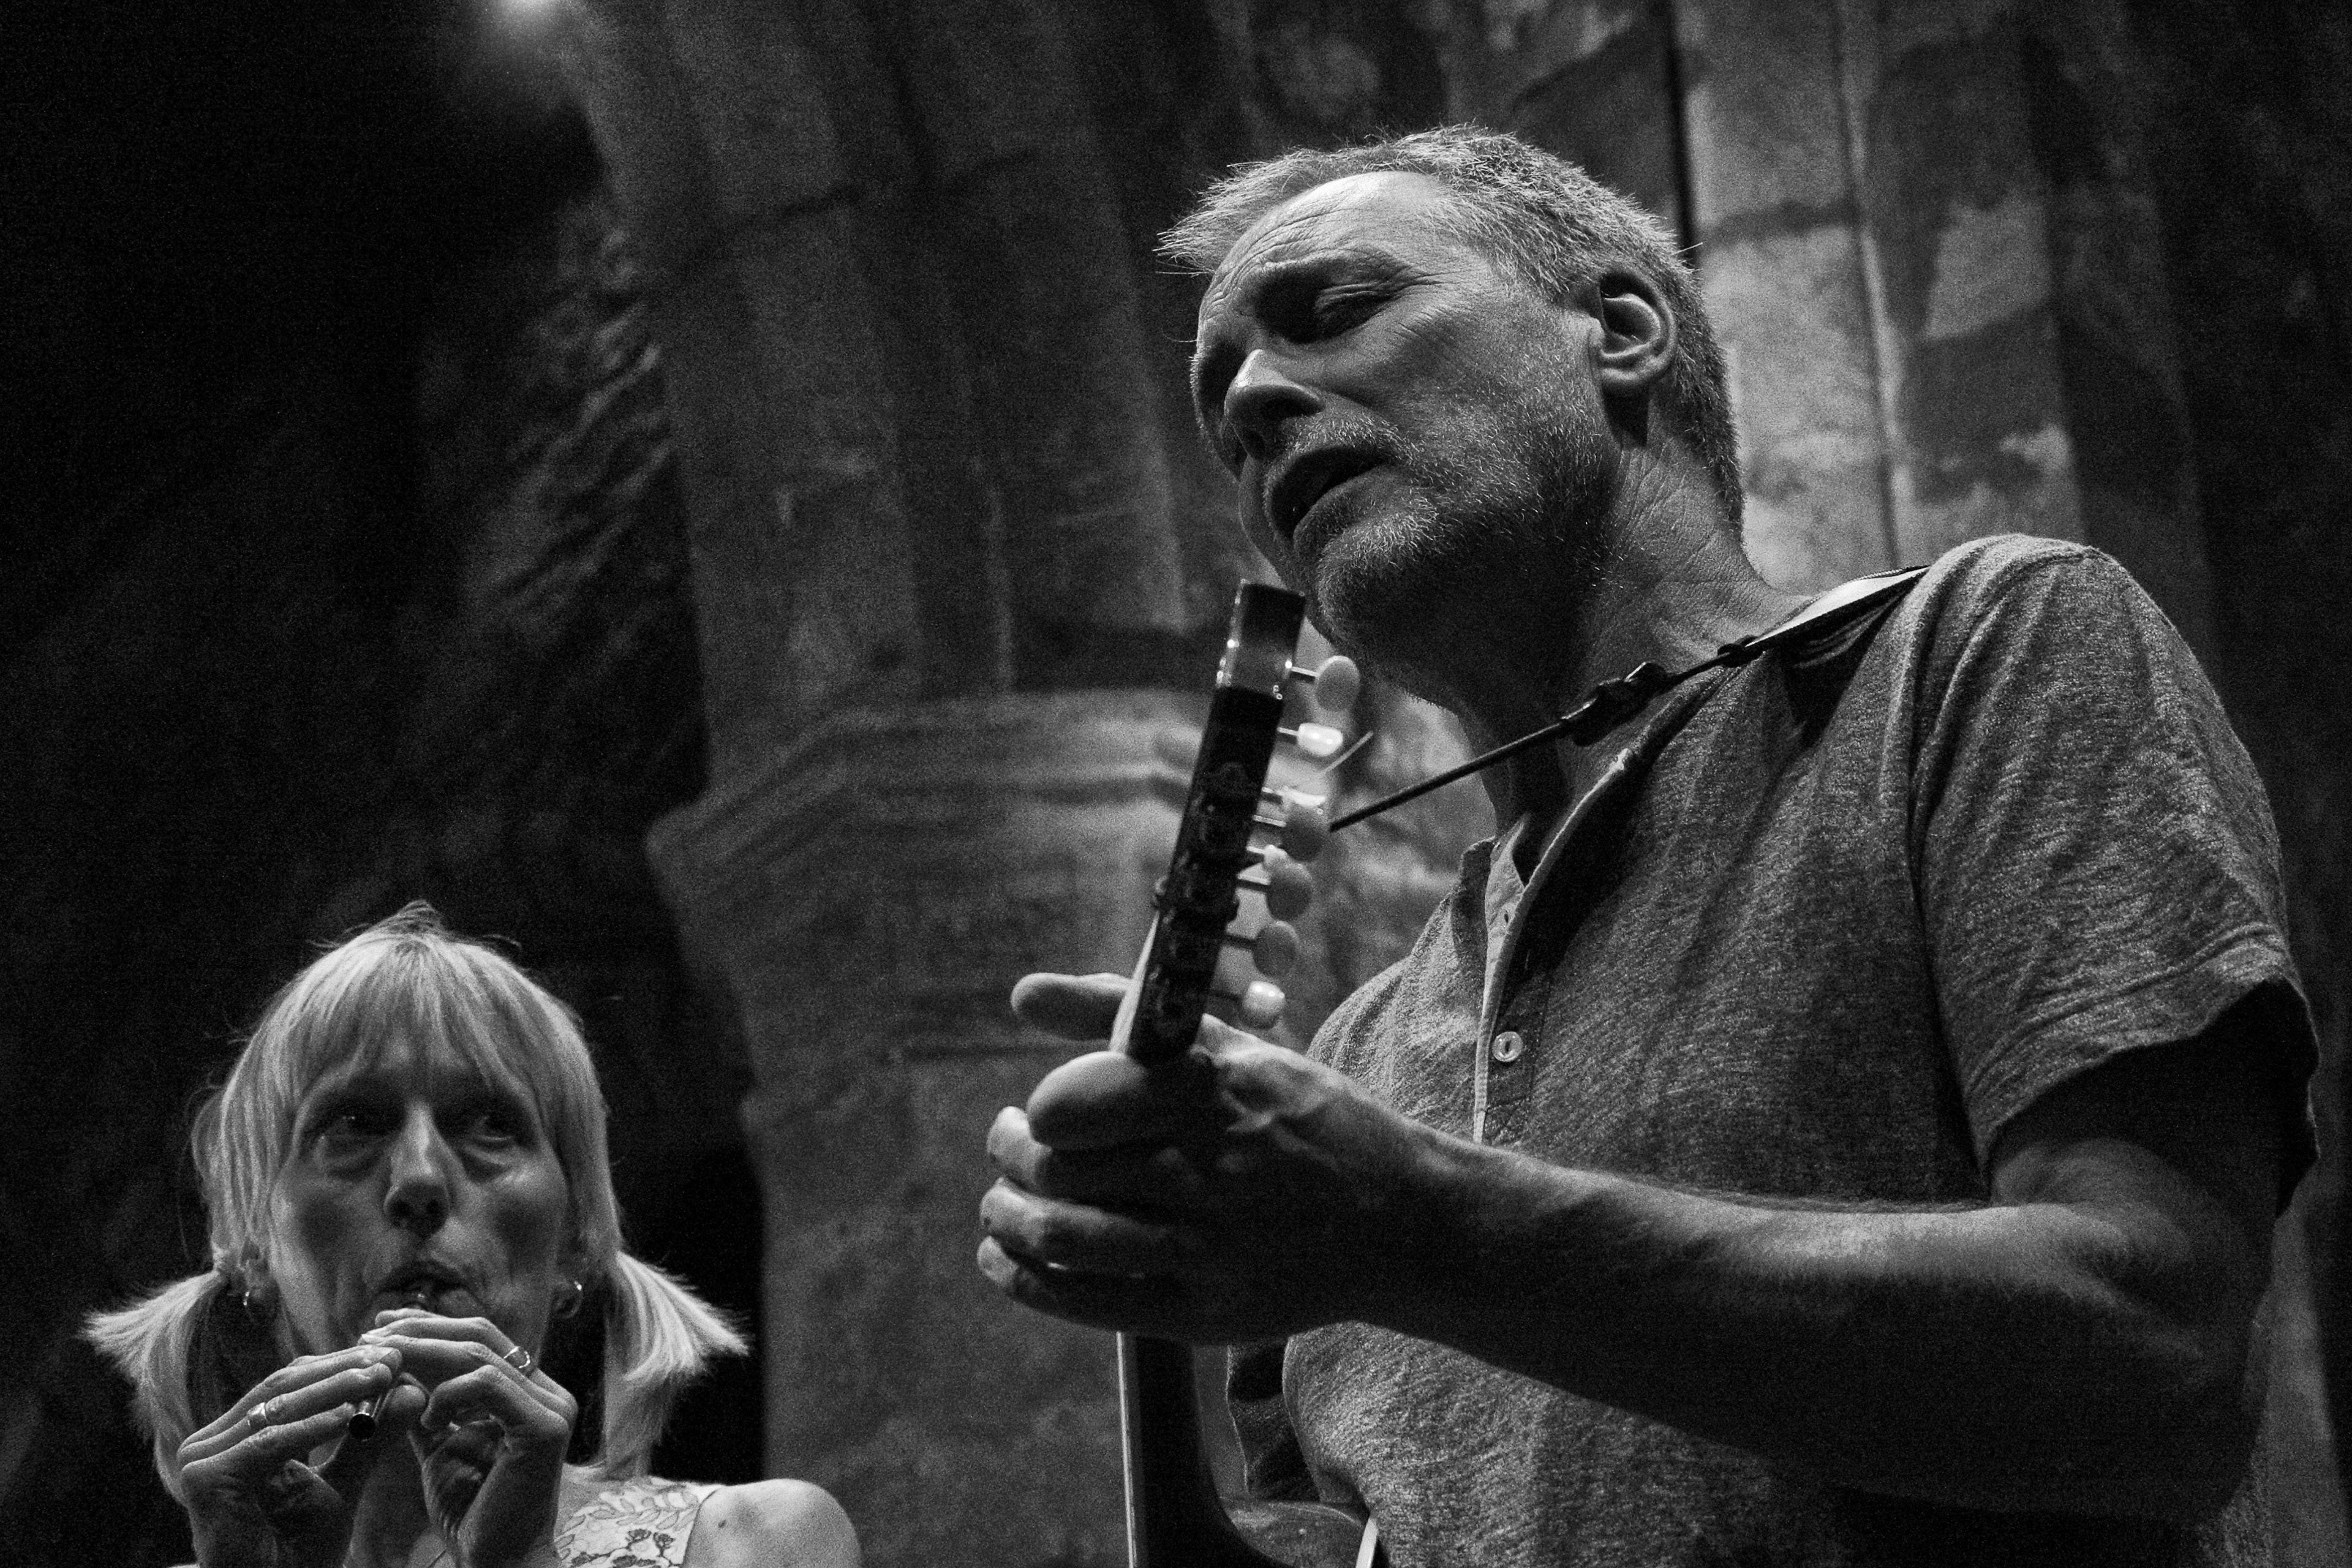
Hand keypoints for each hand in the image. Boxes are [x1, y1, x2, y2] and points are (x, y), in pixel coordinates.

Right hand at [176, 1346, 400, 1567]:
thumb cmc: (300, 1550)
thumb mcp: (343, 1483)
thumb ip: (370, 1439)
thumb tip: (411, 1389)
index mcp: (239, 1435)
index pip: (292, 1384)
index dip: (343, 1366)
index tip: (395, 1357)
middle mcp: (214, 1441)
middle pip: (283, 1387)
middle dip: (342, 1370)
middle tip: (391, 1358)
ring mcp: (203, 1458)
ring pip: (277, 1409)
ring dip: (334, 1389)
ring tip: (381, 1377)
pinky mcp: (205, 1479)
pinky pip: (268, 1444)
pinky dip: (311, 1428)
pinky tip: (351, 1416)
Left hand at [358, 1310, 576, 1567]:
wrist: (497, 1561)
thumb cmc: (470, 1511)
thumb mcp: (439, 1448)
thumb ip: (426, 1408)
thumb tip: (392, 1369)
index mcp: (529, 1392)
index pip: (480, 1338)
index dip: (430, 1326)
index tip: (381, 1328)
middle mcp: (548, 1392)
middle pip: (482, 1335)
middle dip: (421, 1330)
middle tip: (373, 1336)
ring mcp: (552, 1406)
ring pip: (480, 1355)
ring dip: (423, 1355)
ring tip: (385, 1368)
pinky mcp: (545, 1427)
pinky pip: (488, 1386)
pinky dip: (448, 1395)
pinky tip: (426, 1418)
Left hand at [977, 971, 1430, 1342]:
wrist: (1398, 1220)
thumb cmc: (1305, 1121)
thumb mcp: (1235, 1050)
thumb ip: (1125, 1015)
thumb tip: (1022, 993)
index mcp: (1213, 1094)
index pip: (1073, 1106)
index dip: (1041, 1110)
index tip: (1041, 1109)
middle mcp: (1208, 1171)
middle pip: (1059, 1171)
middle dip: (1011, 1157)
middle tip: (1007, 1144)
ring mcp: (1207, 1249)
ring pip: (1063, 1236)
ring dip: (1008, 1219)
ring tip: (1001, 1202)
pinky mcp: (1204, 1312)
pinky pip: (1088, 1301)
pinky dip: (1026, 1280)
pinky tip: (1003, 1258)